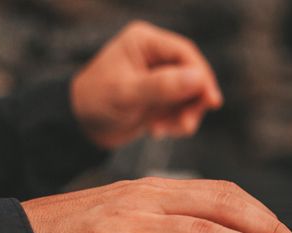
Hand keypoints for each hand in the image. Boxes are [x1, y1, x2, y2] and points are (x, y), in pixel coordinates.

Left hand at [71, 21, 222, 148]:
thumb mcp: (127, 94)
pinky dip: (176, 123)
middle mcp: (155, 56)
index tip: (211, 100)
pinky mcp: (162, 98)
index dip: (201, 76)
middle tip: (186, 124)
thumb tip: (197, 79)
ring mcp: (160, 78)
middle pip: (193, 75)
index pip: (184, 53)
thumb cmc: (95, 102)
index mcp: (145, 42)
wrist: (80, 126)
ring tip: (164, 130)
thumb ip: (162, 86)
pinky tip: (157, 131)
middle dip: (193, 102)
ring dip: (184, 116)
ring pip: (190, 95)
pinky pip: (182, 109)